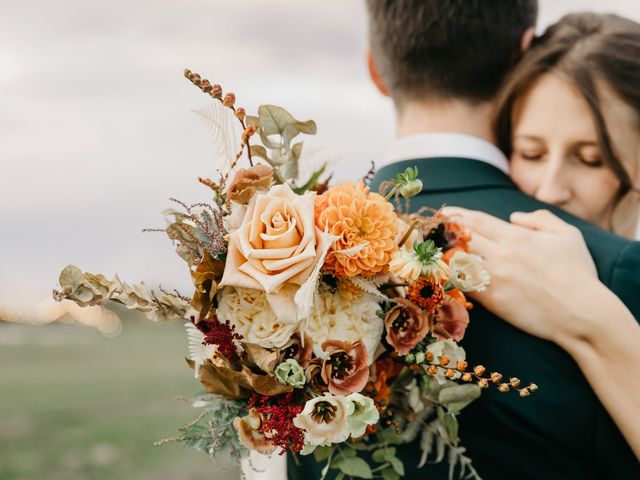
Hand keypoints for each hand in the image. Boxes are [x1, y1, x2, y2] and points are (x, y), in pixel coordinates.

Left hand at [442, 207, 597, 343]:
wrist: (582, 313)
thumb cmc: (578, 274)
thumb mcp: (567, 235)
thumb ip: (540, 219)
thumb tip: (514, 216)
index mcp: (517, 236)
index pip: (477, 220)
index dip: (457, 214)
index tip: (444, 212)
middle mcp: (502, 253)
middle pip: (461, 237)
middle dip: (443, 231)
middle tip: (430, 230)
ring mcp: (495, 277)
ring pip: (457, 259)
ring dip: (442, 254)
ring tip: (429, 251)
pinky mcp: (492, 300)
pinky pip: (462, 284)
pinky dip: (450, 278)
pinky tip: (439, 275)